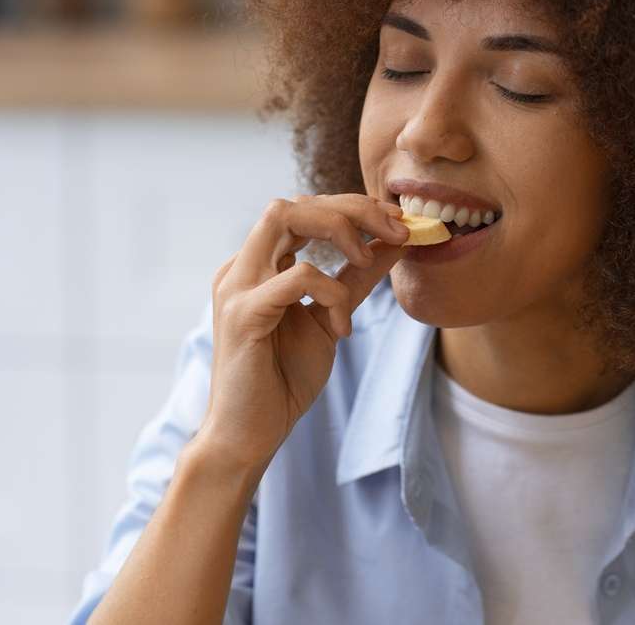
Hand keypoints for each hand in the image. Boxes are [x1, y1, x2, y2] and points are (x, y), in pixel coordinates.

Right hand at [195, 193, 409, 469]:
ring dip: (339, 229)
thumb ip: (356, 279)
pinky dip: (331, 291)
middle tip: (396, 230)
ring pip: (284, 216)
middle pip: (293, 201)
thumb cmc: (284, 380)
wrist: (250, 434)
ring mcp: (237, 287)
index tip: (397, 224)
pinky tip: (343, 326)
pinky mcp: (243, 314)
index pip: (302, 210)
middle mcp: (242, 267)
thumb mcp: (331, 319)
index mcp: (259, 266)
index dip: (352, 207)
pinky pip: (297, 275)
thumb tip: (394, 243)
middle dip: (351, 207)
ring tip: (368, 260)